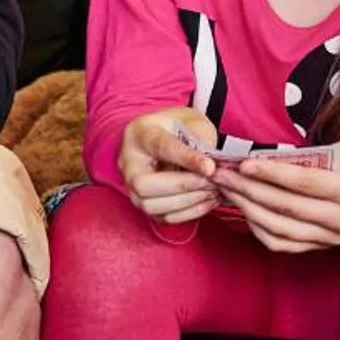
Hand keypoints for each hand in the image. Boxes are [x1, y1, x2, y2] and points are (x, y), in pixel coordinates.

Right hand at [117, 110, 220, 225]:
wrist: (170, 137)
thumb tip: (211, 169)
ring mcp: (131, 185)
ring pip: (151, 205)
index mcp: (140, 134)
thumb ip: (201, 139)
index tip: (210, 168)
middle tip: (210, 181)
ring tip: (211, 191)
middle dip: (182, 185)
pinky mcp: (144, 203)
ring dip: (187, 201)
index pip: (160, 147)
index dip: (187, 159)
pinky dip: (189, 212)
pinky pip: (163, 217)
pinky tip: (206, 200)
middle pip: (143, 184)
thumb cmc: (181, 128)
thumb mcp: (194, 122)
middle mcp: (128, 162)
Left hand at [212, 138, 339, 251]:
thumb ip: (320, 155)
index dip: (270, 173)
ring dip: (248, 210)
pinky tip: (246, 212)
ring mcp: (333, 237)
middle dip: (247, 190)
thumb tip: (276, 157)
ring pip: (280, 230)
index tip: (242, 162)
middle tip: (221, 174)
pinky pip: (287, 245)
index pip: (302, 183)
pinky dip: (261, 231)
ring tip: (227, 190)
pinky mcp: (327, 246)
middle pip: (285, 207)